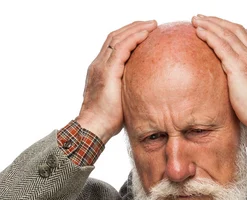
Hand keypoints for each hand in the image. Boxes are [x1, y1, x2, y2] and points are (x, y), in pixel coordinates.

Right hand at [76, 20, 156, 142]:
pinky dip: (134, 38)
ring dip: (136, 29)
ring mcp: (101, 67)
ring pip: (118, 39)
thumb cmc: (108, 121)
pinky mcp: (108, 72)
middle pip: (115, 37)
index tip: (144, 32)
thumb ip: (129, 90)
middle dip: (133, 28)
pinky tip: (146, 34)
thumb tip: (146, 92)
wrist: (94, 128)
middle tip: (151, 24)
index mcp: (100, 70)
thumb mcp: (120, 100)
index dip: (128, 36)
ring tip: (152, 25)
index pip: (113, 46)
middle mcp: (98, 65)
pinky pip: (122, 49)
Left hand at [191, 15, 246, 136]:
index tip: (218, 26)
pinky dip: (209, 35)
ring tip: (196, 20)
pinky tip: (198, 31)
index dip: (231, 28)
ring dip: (210, 24)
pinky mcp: (238, 66)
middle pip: (235, 29)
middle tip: (203, 17)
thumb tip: (243, 87)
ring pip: (227, 33)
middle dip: (217, 22)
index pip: (246, 36)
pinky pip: (221, 44)